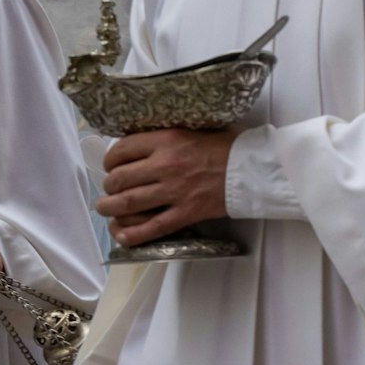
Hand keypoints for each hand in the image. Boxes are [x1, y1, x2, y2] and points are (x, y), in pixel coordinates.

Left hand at [97, 128, 237, 247]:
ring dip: (110, 208)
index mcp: (167, 141)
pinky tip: (122, 235)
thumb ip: (169, 137)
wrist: (257, 169)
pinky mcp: (187, 213)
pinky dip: (133, 234)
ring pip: (128, 204)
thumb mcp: (196, 129)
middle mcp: (166, 165)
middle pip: (119, 179)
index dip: (110, 159)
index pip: (122, 150)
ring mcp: (175, 192)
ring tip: (107, 209)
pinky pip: (153, 227)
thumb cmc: (231, 146)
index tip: (112, 165)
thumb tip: (147, 144)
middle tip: (111, 189)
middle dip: (108, 186)